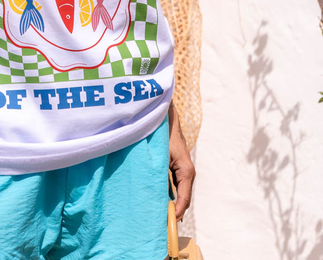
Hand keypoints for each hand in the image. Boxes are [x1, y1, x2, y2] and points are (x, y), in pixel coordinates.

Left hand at [168, 103, 195, 221]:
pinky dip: (168, 195)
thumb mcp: (161, 157)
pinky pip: (174, 186)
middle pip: (182, 199)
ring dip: (170, 204)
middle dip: (173, 212)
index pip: (183, 200)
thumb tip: (157, 197)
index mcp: (186, 171)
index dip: (176, 213)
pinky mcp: (177, 167)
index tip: (167, 223)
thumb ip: (160, 177)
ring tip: (160, 217)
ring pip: (178, 193)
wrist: (165, 118)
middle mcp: (187, 173)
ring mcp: (183, 170)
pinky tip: (159, 201)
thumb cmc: (163, 135)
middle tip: (161, 225)